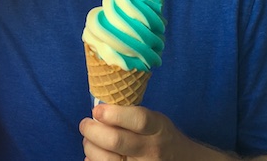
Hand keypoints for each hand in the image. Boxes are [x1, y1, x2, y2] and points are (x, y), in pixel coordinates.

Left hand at [79, 104, 203, 160]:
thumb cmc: (159, 135)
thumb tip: (97, 112)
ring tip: (90, 139)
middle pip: (115, 141)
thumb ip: (129, 115)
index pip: (137, 120)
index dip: (113, 114)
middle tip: (85, 124)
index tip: (97, 110)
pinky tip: (94, 154)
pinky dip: (93, 160)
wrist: (181, 160)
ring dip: (90, 146)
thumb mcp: (154, 119)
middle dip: (92, 130)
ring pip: (106, 159)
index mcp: (157, 128)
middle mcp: (151, 150)